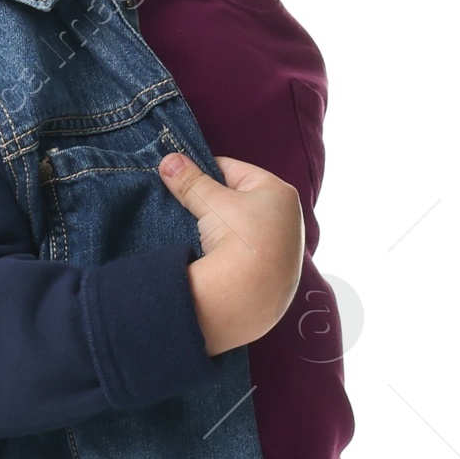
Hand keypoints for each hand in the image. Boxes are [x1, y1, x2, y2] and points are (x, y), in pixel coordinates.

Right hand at [158, 149, 303, 354]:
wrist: (250, 298)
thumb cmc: (238, 238)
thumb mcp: (209, 203)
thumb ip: (189, 181)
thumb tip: (168, 160)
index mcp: (280, 192)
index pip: (235, 171)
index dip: (205, 172)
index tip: (182, 180)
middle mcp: (291, 219)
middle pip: (241, 201)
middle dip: (214, 203)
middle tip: (187, 208)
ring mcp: (286, 252)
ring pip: (245, 231)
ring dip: (223, 231)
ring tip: (199, 236)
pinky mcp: (278, 279)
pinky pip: (248, 257)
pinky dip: (232, 255)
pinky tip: (215, 261)